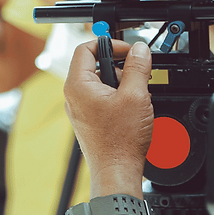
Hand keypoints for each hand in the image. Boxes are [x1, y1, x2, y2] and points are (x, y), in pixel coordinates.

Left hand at [65, 39, 153, 196]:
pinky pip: (101, 97)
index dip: (109, 44)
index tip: (128, 49)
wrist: (116, 170)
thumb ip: (138, 68)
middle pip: (94, 64)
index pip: (86, 48)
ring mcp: (80, 107)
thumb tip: (139, 49)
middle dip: (118, 64)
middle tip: (138, 71)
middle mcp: (74, 94)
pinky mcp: (88, 118)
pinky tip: (132, 106)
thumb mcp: (136, 95)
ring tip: (137, 92)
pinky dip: (117, 95)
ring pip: (100, 81)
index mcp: (78, 84)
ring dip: (120, 81)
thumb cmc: (121, 140)